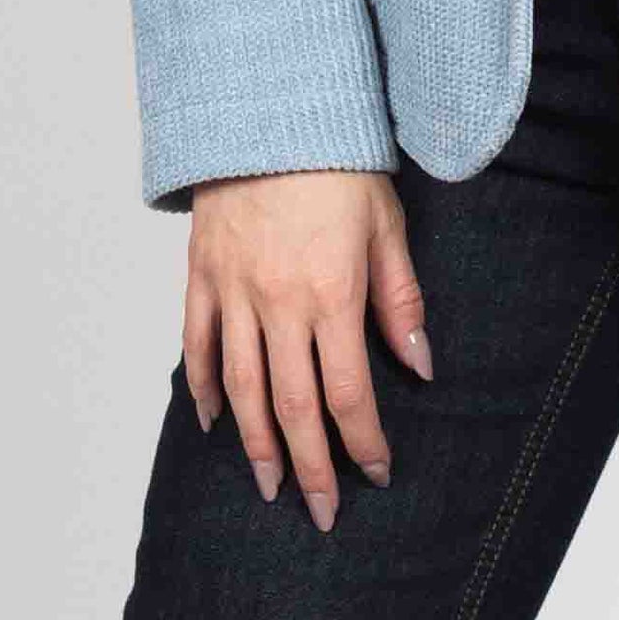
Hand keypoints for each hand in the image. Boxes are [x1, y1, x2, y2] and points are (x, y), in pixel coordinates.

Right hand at [184, 167, 430, 522]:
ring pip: (242, 388)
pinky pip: (199, 345)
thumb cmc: (337, 163)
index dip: (362, 442)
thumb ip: (400, 300)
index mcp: (332, 294)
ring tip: (270, 485)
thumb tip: (420, 365)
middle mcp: (278, 303)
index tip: (374, 474)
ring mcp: (233, 292)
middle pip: (291, 406)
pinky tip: (215, 423)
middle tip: (320, 512)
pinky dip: (205, 388)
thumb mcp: (387, 226)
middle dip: (310, 467)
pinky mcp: (202, 275)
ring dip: (256, 444)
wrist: (267, 107)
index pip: (348, 392)